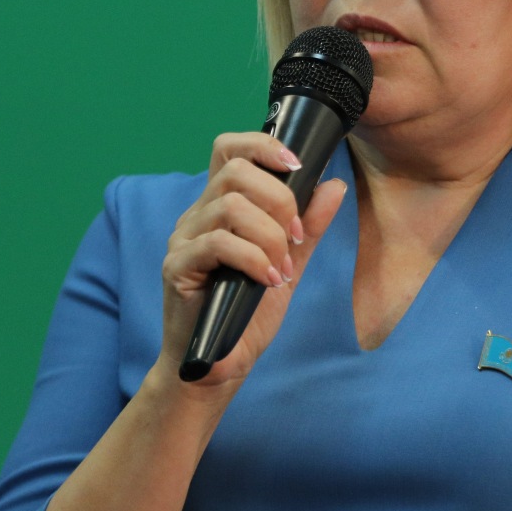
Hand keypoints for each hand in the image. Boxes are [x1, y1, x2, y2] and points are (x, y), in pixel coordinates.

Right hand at [157, 131, 347, 391]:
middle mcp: (197, 216)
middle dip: (279, 198)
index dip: (262, 145)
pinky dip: (253, 259)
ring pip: (229, 206)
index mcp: (220, 208)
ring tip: (282, 270)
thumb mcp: (288, 264)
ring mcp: (183, 240)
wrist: (219, 366)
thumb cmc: (245, 315)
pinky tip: (267, 280)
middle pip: (234, 171)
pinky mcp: (177, 267)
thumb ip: (308, 225)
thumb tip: (334, 184)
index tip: (297, 165)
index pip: (229, 150)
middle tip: (296, 237)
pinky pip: (217, 244)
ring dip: (269, 236)